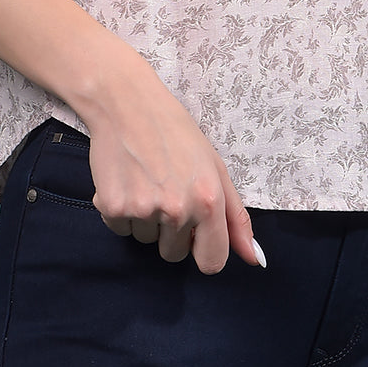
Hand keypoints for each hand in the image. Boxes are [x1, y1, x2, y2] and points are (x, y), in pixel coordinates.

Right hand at [78, 48, 263, 274]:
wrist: (127, 103)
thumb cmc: (175, 131)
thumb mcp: (215, 167)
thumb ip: (236, 217)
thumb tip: (255, 260)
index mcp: (208, 200)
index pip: (211, 263)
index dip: (203, 250)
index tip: (195, 234)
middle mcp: (177, 209)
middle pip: (174, 255)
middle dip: (171, 231)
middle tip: (167, 190)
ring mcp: (143, 210)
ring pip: (146, 242)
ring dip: (145, 220)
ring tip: (145, 180)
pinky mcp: (112, 207)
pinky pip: (121, 230)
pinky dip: (121, 211)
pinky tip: (126, 179)